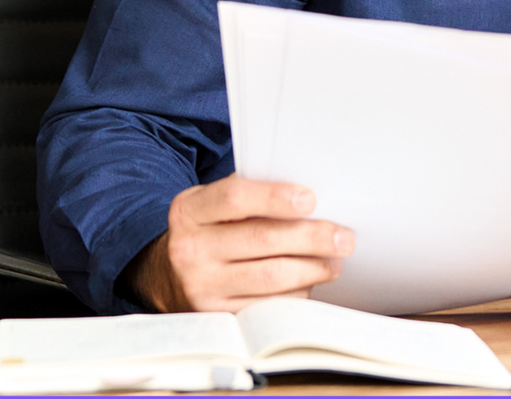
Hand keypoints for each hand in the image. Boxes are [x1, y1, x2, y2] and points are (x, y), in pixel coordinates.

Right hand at [122, 175, 354, 312]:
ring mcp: (201, 287)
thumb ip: (249, 195)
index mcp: (190, 210)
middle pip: (262, 239)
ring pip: (270, 276)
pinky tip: (310, 282)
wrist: (167, 277)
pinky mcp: (217, 316)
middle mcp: (190, 249)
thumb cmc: (207, 230)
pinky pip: (268, 305)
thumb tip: (310, 199)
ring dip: (312, 268)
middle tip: (343, 237)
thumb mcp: (212, 204)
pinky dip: (296, 293)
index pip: (235, 198)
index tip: (311, 200)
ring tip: (334, 261)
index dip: (275, 198)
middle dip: (311, 238)